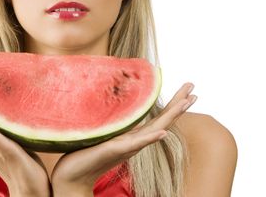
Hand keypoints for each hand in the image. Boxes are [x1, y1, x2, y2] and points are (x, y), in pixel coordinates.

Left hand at [50, 82, 197, 194]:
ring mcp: (125, 147)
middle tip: (194, 89)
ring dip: (171, 116)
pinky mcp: (113, 151)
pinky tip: (162, 132)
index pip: (156, 118)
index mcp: (131, 136)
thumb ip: (112, 125)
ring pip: (153, 130)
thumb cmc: (84, 155)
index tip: (187, 91)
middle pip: (161, 121)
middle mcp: (132, 142)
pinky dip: (149, 138)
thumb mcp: (101, 135)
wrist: (72, 177)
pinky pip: (133, 144)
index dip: (172, 105)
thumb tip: (116, 108)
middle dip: (177, 105)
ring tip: (186, 103)